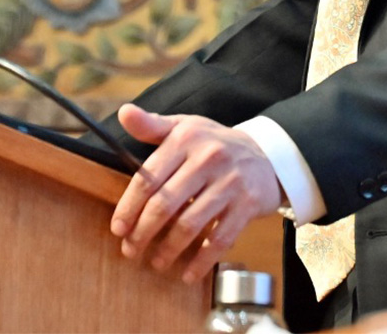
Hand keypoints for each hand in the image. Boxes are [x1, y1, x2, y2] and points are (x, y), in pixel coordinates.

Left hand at [110, 103, 281, 282]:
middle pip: (165, 204)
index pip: (148, 178)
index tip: (118, 228)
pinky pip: (220, 240)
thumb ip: (151, 125)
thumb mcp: (185, 127)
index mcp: (186, 139)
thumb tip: (124, 113)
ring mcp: (230, 183)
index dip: (129, 207)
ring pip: (190, 225)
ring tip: (156, 261)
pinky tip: (188, 273)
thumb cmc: (215, 144)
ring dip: (168, 250)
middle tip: (131, 250)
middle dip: (143, 233)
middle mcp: (208, 159)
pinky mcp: (247, 205)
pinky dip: (201, 261)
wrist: (268, 154)